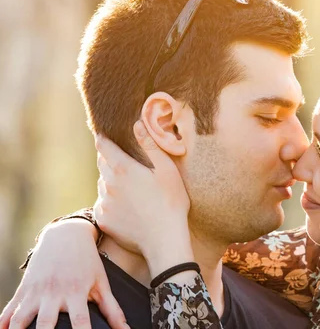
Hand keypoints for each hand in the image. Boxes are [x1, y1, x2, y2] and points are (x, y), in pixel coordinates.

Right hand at [0, 220, 127, 328]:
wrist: (66, 235)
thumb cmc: (87, 262)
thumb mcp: (101, 282)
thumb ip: (112, 309)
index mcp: (76, 293)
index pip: (80, 322)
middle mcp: (54, 293)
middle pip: (46, 323)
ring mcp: (36, 291)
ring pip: (21, 319)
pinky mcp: (23, 289)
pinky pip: (9, 310)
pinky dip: (3, 323)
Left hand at [94, 120, 193, 276]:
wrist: (164, 240)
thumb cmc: (171, 202)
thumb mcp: (167, 169)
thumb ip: (150, 145)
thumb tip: (137, 124)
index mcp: (123, 168)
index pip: (103, 145)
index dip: (104, 138)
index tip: (108, 136)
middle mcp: (107, 184)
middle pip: (102, 164)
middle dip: (110, 159)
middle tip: (127, 163)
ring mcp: (104, 203)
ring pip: (102, 185)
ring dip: (111, 182)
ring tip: (131, 188)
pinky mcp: (104, 220)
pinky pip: (103, 205)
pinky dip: (112, 202)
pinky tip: (129, 207)